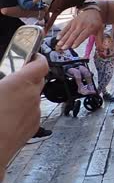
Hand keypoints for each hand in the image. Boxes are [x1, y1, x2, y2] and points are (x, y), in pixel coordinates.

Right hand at [0, 53, 47, 178]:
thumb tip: (5, 80)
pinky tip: (6, 117)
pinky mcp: (34, 126)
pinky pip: (31, 112)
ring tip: (4, 101)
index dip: (37, 58)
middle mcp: (33, 96)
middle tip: (12, 78)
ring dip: (24, 95)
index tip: (30, 55)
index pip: (41, 63)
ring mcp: (35, 112)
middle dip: (28, 77)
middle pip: (38, 79)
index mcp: (21, 83)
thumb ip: (3, 79)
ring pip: (34, 97)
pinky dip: (22, 111)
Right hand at [56, 9, 103, 49]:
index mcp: (90, 27)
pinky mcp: (71, 22)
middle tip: (63, 48)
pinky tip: (58, 37)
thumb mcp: (100, 30)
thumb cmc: (96, 22)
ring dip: (63, 39)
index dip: (77, 41)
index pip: (83, 35)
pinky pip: (66, 28)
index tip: (73, 47)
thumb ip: (99, 40)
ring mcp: (76, 23)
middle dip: (68, 42)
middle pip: (74, 34)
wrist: (92, 11)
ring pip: (69, 32)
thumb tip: (101, 49)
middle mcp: (82, 25)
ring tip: (59, 45)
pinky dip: (62, 33)